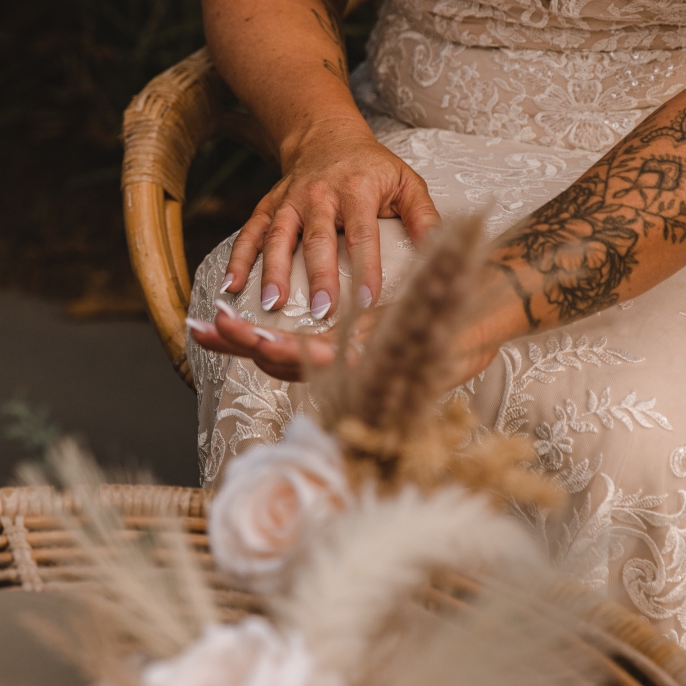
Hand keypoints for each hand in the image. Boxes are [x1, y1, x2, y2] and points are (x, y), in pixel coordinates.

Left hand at [188, 295, 507, 389]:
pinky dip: (262, 340)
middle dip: (244, 343)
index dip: (280, 347)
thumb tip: (388, 348)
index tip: (249, 334)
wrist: (481, 315)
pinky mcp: (338, 352)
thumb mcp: (447, 330)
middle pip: (287, 363)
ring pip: (282, 359)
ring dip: (242, 343)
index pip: (317, 360)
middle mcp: (351, 370)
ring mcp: (342, 364)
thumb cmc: (467, 325)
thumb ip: (421, 339)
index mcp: (372, 365)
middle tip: (208, 324)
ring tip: (204, 325)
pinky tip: (234, 331)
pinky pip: (294, 352)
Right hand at [223, 116, 439, 318]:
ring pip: (279, 236)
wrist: (326, 134)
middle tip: (323, 310)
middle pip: (318, 238)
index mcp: (358, 190)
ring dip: (274, 271)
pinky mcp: (269, 206)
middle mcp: (320, 195)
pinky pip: (250, 232)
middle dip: (320, 275)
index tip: (368, 301)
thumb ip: (424, 217)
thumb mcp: (407, 183)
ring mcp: (290, 201)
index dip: (366, 268)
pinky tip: (231, 285)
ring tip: (273, 304)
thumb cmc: (373, 167)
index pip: (364, 234)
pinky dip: (238, 258)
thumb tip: (443, 250)